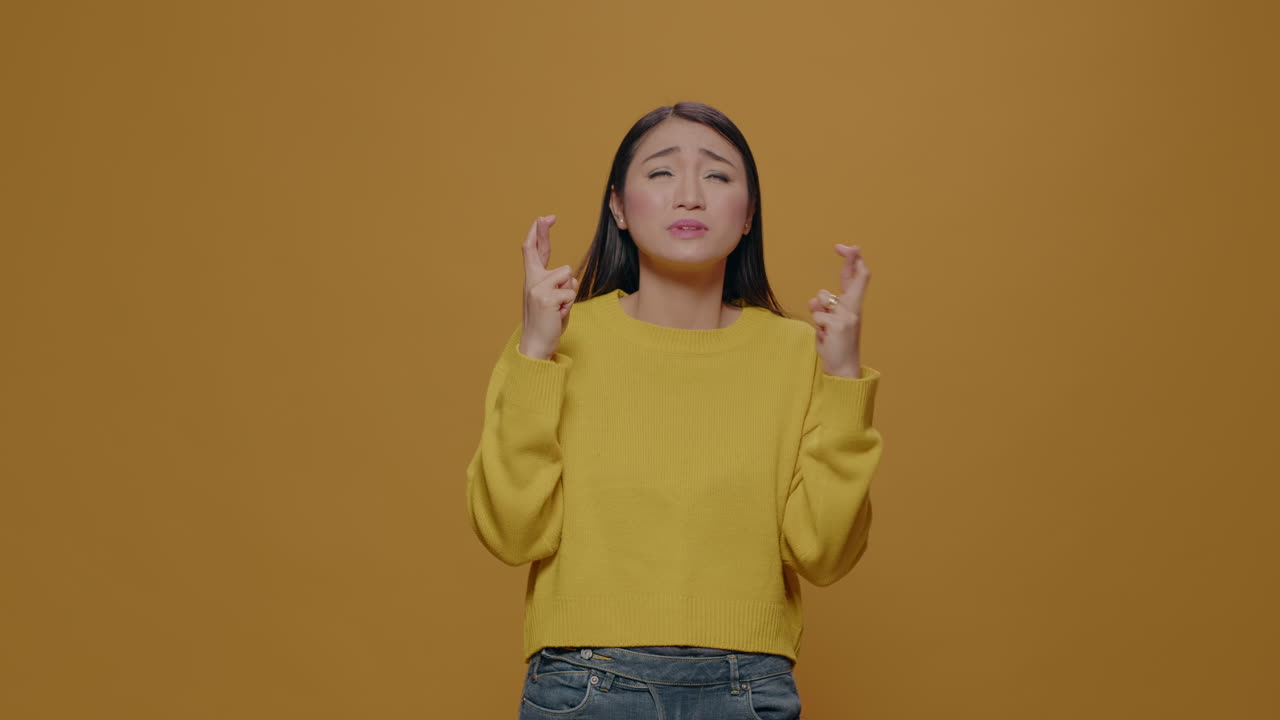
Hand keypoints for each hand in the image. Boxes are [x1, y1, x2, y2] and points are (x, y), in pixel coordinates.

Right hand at [519, 214, 578, 359]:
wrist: (537, 343)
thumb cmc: (548, 322)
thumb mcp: (552, 299)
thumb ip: (557, 284)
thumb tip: (568, 275)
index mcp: (532, 279)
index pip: (532, 251)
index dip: (538, 234)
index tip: (543, 219)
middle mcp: (532, 281)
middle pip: (541, 252)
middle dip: (543, 232)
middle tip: (547, 216)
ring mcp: (537, 288)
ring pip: (568, 276)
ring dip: (570, 292)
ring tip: (560, 308)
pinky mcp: (547, 298)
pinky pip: (570, 293)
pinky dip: (569, 305)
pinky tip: (559, 314)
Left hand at [807, 243, 870, 377]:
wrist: (843, 368)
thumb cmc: (836, 345)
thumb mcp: (830, 323)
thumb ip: (824, 308)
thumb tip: (814, 300)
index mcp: (853, 307)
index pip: (858, 279)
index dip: (854, 262)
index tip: (848, 248)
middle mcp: (854, 309)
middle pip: (856, 278)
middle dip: (850, 260)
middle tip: (843, 246)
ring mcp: (848, 316)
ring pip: (823, 297)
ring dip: (817, 310)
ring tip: (825, 328)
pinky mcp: (839, 325)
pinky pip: (817, 315)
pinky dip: (816, 325)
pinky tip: (824, 336)